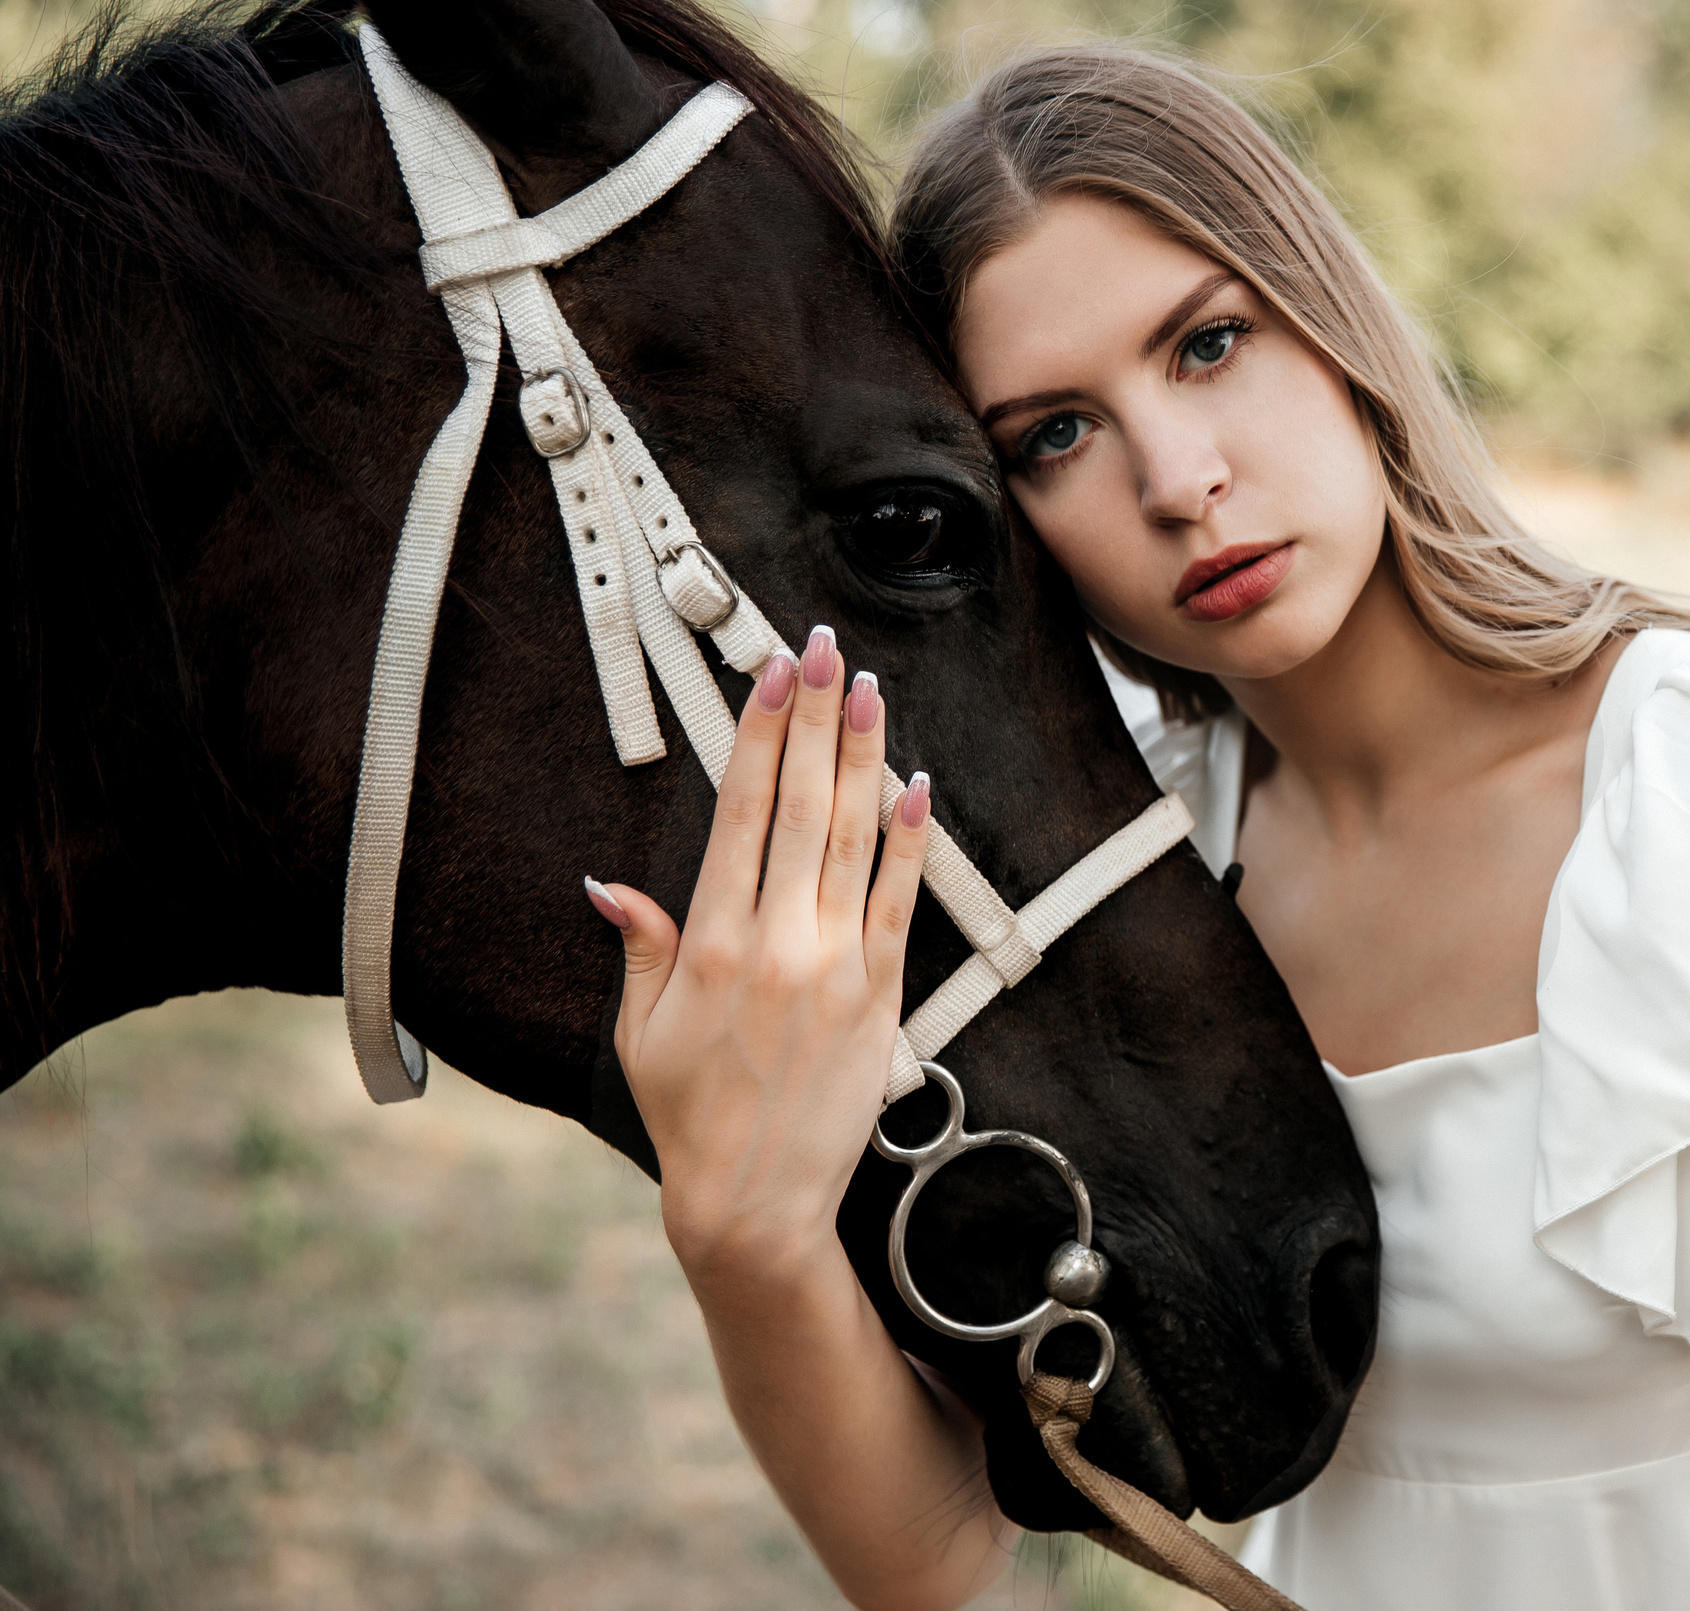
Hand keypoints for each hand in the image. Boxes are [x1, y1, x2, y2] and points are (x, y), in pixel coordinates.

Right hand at [584, 626, 931, 1282]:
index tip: (772, 676)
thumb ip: (641, 948)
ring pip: (854, 840)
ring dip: (864, 758)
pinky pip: (901, 902)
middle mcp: (776, 943)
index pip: (740, 813)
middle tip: (825, 651)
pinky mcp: (883, 997)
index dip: (759, 735)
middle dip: (814, 720)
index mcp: (710, 943)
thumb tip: (609, 884)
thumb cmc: (692, 1117)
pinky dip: (909, 842)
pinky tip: (916, 786)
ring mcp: (836, 966)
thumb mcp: (642, 1032)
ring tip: (871, 691)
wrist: (756, 1201)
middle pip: (801, 806)